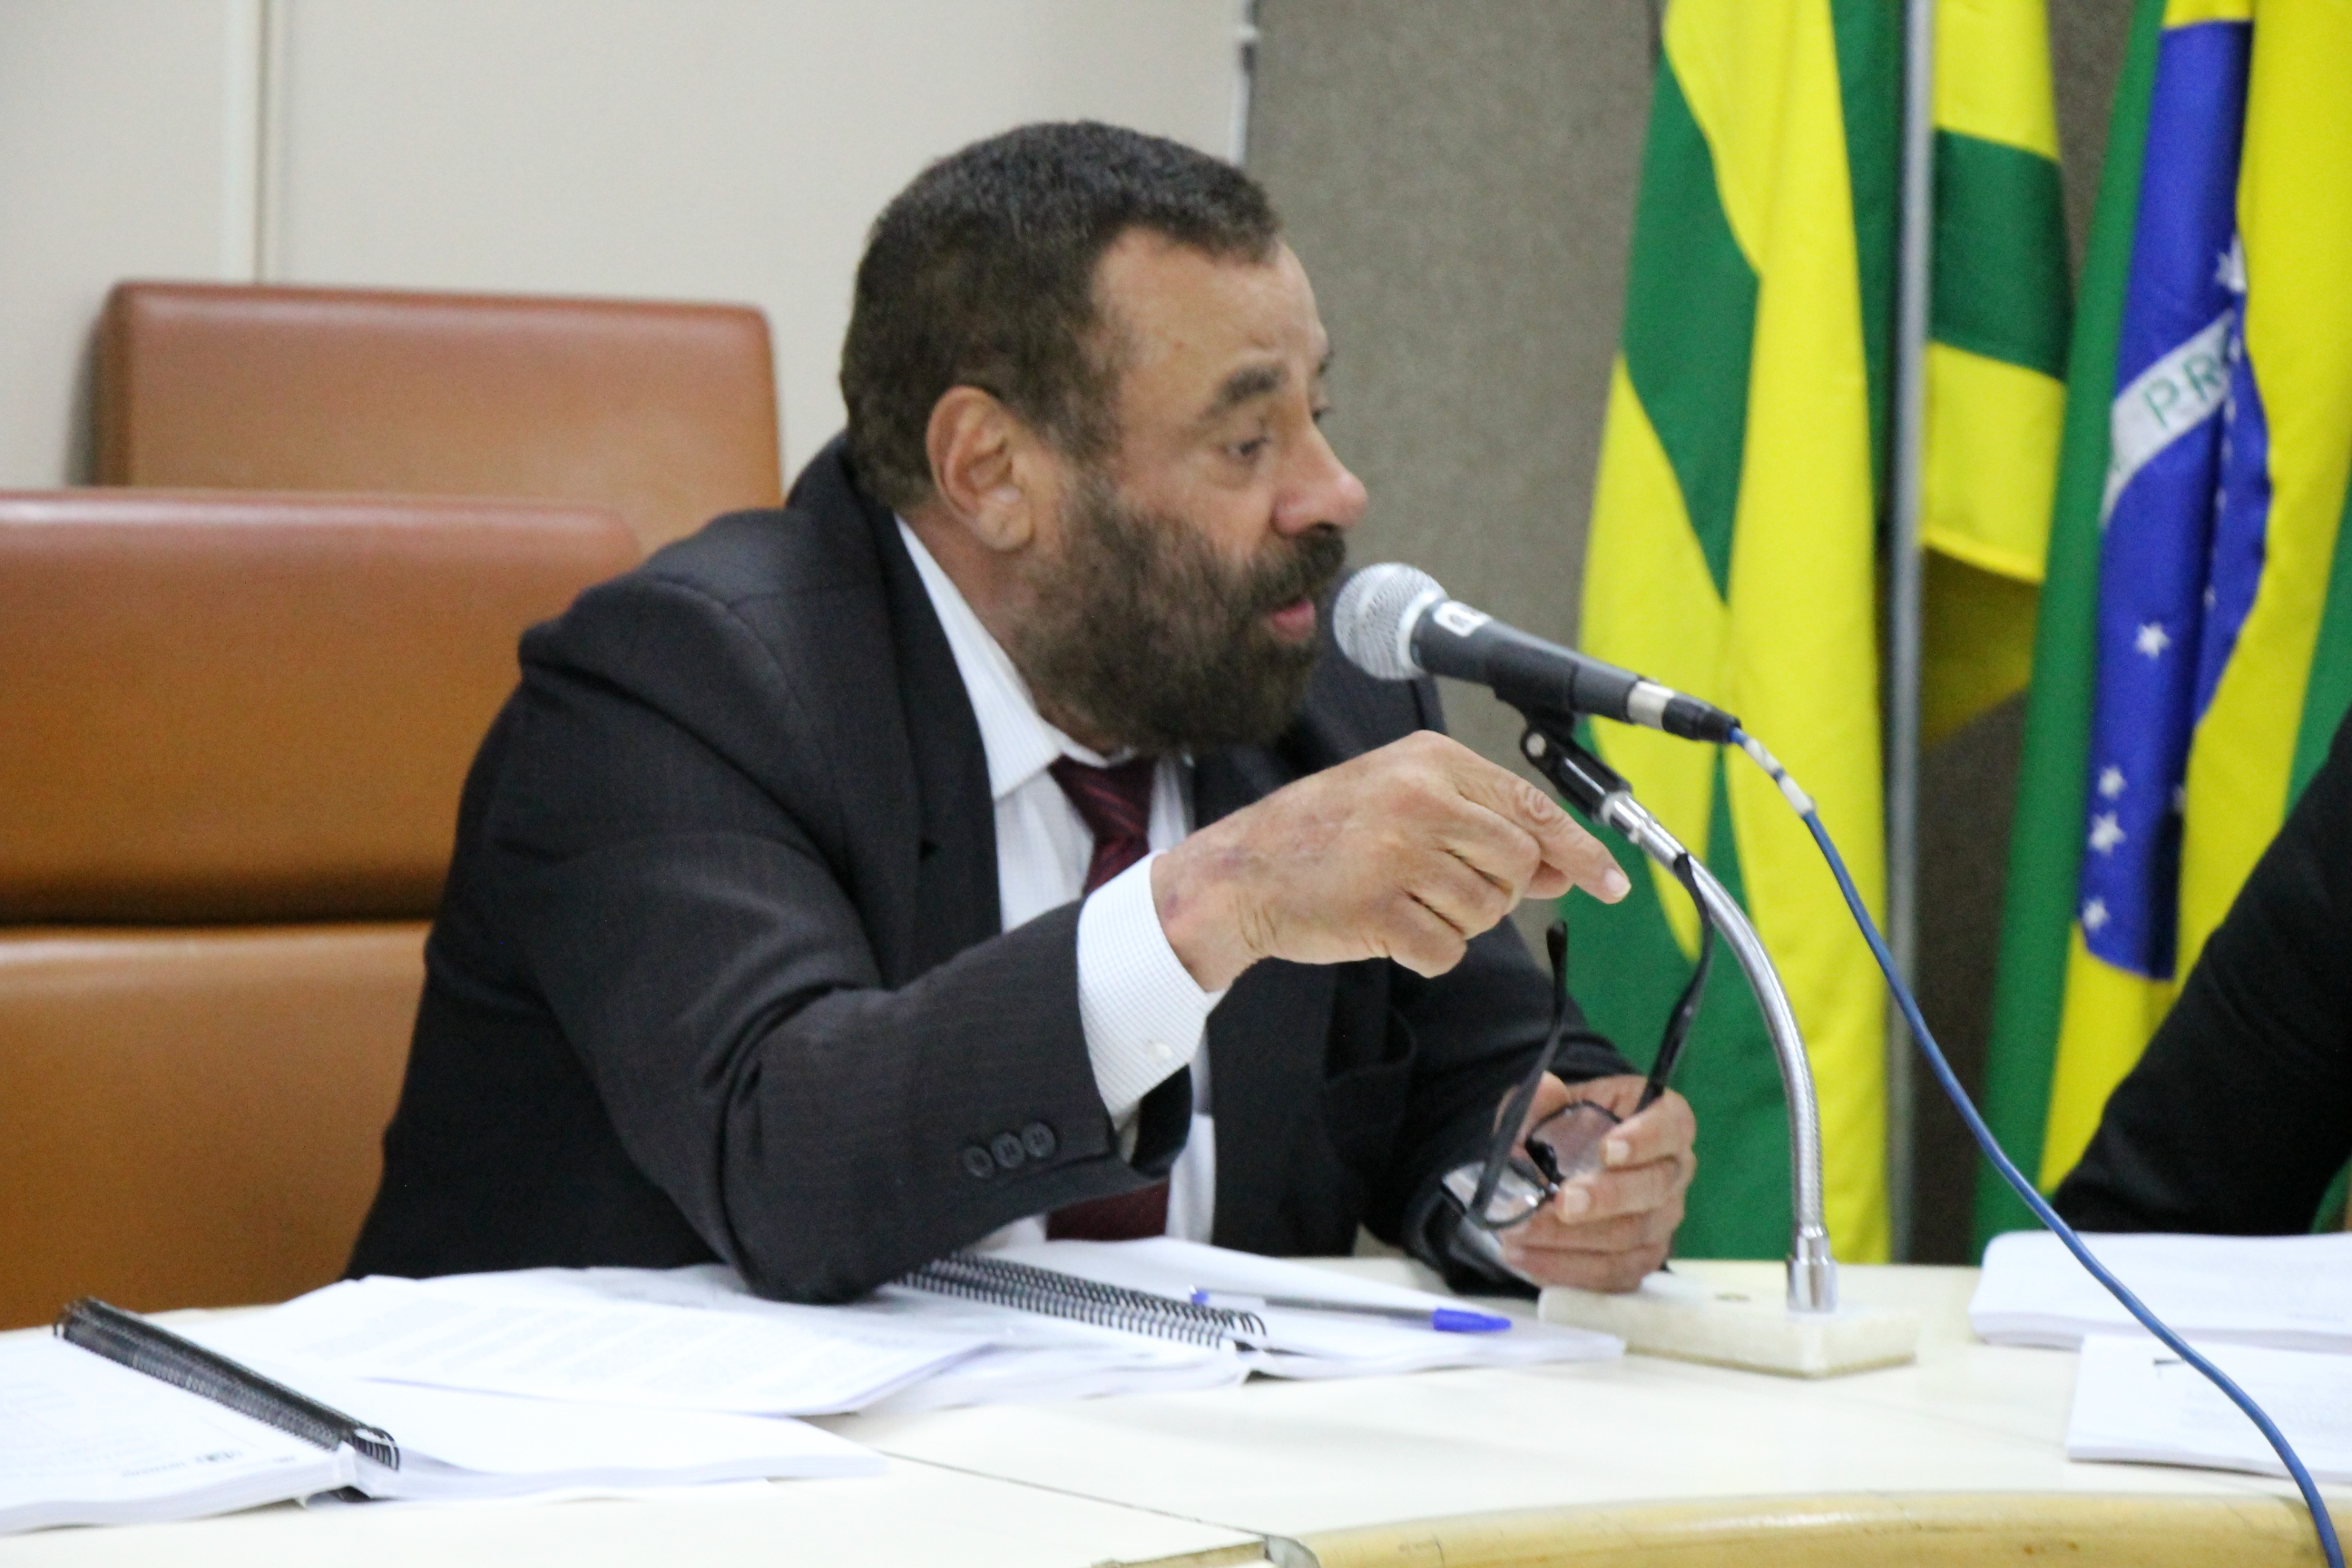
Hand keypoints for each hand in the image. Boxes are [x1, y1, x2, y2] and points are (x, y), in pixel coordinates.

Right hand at [1150, 731, 1629, 990]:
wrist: (1240, 872)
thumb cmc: (1326, 836)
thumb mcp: (1405, 803)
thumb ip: (1484, 827)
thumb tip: (1566, 867)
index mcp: (1430, 760)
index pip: (1531, 807)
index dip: (1579, 850)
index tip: (1611, 883)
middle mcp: (1419, 798)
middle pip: (1518, 864)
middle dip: (1497, 891)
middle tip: (1444, 889)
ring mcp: (1398, 853)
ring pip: (1487, 912)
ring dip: (1456, 922)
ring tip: (1404, 900)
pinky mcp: (1379, 908)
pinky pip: (1447, 952)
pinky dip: (1426, 953)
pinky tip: (1386, 929)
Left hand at [1496, 1072, 1694, 1292]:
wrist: (1563, 1165)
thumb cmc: (1566, 1127)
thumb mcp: (1548, 1105)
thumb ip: (1542, 1099)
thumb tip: (1546, 1089)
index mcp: (1663, 1119)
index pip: (1672, 1125)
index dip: (1646, 1138)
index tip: (1608, 1149)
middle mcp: (1674, 1170)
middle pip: (1654, 1188)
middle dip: (1606, 1198)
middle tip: (1561, 1203)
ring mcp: (1662, 1218)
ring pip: (1633, 1236)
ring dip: (1573, 1239)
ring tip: (1520, 1233)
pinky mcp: (1643, 1257)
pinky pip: (1615, 1272)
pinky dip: (1568, 1269)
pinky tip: (1528, 1259)